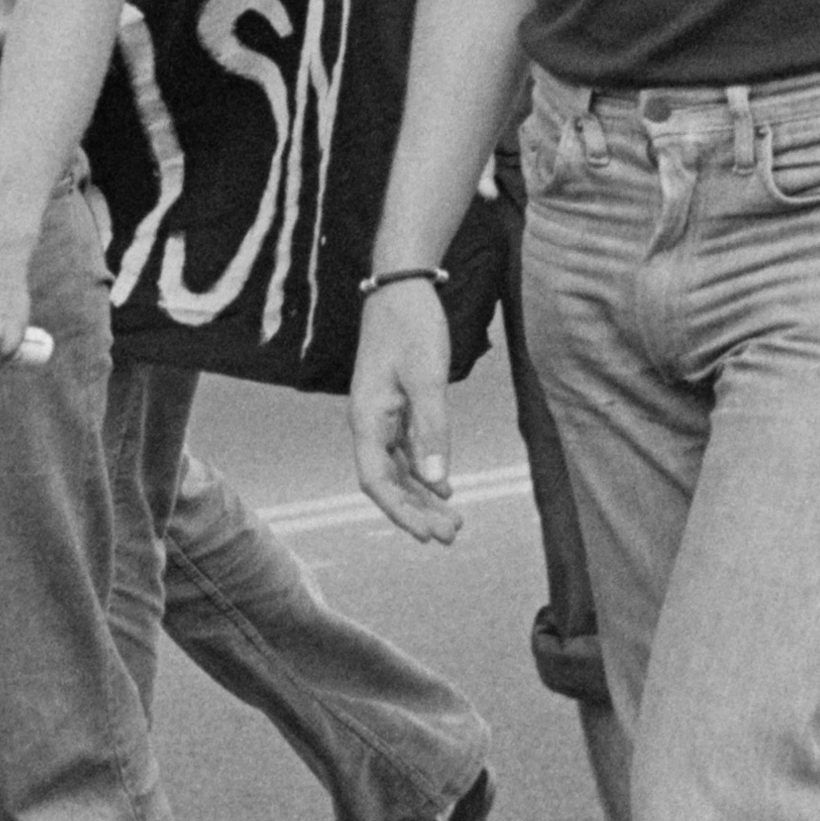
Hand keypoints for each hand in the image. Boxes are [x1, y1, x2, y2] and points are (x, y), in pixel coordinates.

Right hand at [348, 278, 461, 543]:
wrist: (402, 285)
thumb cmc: (411, 325)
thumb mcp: (427, 376)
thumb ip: (432, 429)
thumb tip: (437, 481)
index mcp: (367, 418)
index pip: (377, 481)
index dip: (401, 512)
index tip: (427, 535)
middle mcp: (369, 423)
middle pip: (388, 483)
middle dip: (417, 512)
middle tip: (451, 535)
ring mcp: (381, 416)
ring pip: (399, 470)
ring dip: (423, 497)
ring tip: (453, 521)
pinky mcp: (395, 407)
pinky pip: (406, 451)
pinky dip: (424, 472)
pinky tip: (445, 489)